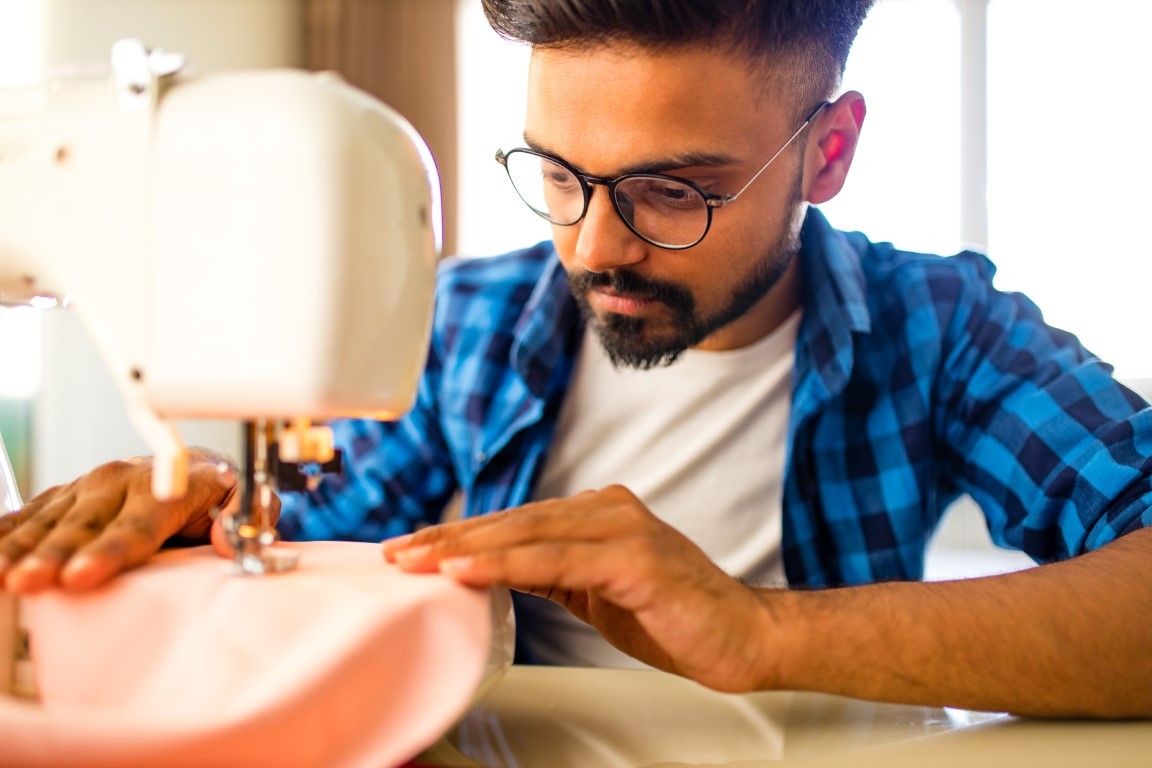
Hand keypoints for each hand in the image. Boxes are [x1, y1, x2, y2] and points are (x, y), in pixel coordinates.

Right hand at [0, 452, 262, 593]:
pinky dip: (7, 533)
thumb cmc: (214, 495)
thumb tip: (227, 538)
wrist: (187, 468)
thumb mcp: (242, 500)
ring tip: (5, 576)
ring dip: (22, 548)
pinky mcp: (63, 496)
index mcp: (163, 488)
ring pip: (49, 520)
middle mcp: (119, 481)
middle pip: (84, 525)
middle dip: (55, 555)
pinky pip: (29, 514)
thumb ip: (243, 516)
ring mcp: (86, 487)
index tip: (82, 577)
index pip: (137, 526)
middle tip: (32, 582)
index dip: (108, 553)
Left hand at [382, 485, 782, 691]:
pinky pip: (554, 560)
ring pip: (526, 533)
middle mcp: (608, 510)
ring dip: (464, 548)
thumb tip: (495, 573)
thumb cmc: (676, 617)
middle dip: (449, 537)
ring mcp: (622, 528)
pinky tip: (465, 571)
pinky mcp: (633, 557)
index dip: (462, 534)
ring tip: (417, 561)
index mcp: (599, 514)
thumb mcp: (598, 593)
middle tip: (398, 553)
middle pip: (512, 520)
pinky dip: (504, 564)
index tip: (415, 550)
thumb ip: (554, 574)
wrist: (744, 638)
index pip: (517, 521)